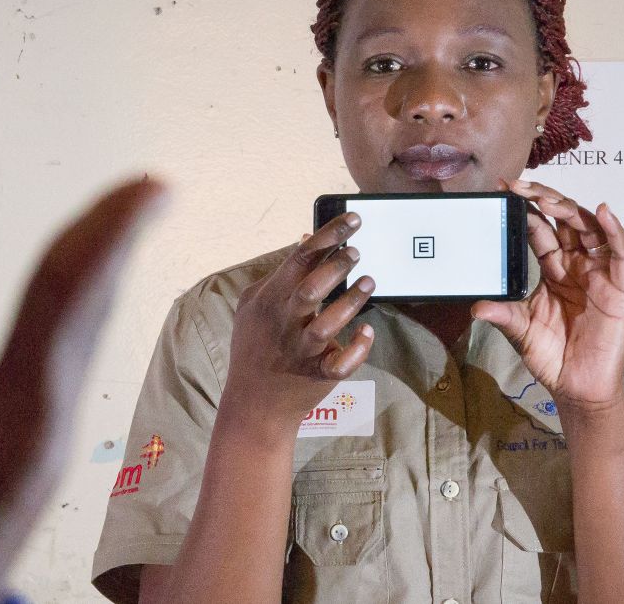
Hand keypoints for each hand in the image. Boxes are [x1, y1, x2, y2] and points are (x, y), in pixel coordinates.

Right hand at [222, 213, 375, 432]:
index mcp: (269, 300)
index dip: (327, 236)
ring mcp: (300, 351)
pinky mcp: (317, 376)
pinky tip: (367, 333)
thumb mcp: (253, 305)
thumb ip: (279, 273)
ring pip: (327, 325)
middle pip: (310, 289)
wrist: (253, 403)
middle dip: (337, 266)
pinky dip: (357, 349)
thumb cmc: (254, 346)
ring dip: (352, 302)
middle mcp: (284, 324)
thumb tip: (306, 239)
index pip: (299, 259)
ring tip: (370, 282)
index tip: (351, 221)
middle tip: (357, 252)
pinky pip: (340, 364)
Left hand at [472, 179, 623, 410]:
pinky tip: (602, 212)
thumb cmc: (552, 357)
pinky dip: (614, 230)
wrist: (577, 387)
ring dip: (571, 208)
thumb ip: (501, 314)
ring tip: (548, 197)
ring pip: (590, 228)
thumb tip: (476, 307)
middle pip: (564, 220)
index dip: (525, 209)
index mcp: (554, 270)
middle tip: (519, 186)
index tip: (503, 191)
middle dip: (543, 199)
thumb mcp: (519, 330)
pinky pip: (620, 252)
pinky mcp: (619, 287)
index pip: (540, 230)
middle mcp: (577, 265)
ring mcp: (599, 274)